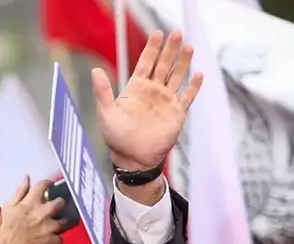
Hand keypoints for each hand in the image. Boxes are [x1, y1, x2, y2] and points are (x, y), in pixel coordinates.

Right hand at [0, 176, 69, 243]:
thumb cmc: (5, 228)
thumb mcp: (9, 207)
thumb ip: (20, 192)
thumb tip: (27, 178)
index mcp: (30, 203)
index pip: (43, 185)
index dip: (48, 182)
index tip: (49, 184)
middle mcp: (41, 213)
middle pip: (60, 202)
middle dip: (60, 202)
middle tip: (58, 204)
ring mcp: (47, 227)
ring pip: (65, 221)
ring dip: (66, 221)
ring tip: (64, 221)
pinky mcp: (49, 240)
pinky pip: (60, 238)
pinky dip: (58, 238)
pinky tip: (55, 237)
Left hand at [91, 31, 202, 172]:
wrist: (133, 159)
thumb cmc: (117, 138)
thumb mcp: (106, 112)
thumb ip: (103, 91)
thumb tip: (95, 70)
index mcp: (136, 89)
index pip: (145, 63)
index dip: (152, 48)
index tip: (157, 34)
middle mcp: (152, 92)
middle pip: (164, 65)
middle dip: (170, 49)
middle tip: (176, 33)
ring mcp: (165, 102)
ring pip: (177, 77)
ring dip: (183, 62)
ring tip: (189, 47)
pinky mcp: (176, 114)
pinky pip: (187, 97)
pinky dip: (193, 87)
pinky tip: (198, 74)